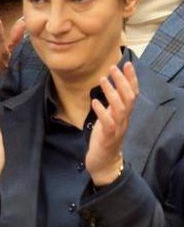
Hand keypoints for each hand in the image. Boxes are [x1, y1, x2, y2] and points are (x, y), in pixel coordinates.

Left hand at [85, 62, 138, 185]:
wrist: (104, 162)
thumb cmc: (104, 138)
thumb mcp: (108, 118)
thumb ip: (111, 104)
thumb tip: (109, 87)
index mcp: (124, 114)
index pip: (132, 93)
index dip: (131, 79)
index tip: (126, 64)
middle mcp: (124, 120)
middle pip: (128, 98)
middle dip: (122, 81)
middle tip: (112, 67)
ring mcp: (117, 128)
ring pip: (119, 108)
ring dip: (111, 92)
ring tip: (102, 80)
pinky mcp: (108, 137)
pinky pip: (108, 123)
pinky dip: (102, 111)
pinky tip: (94, 102)